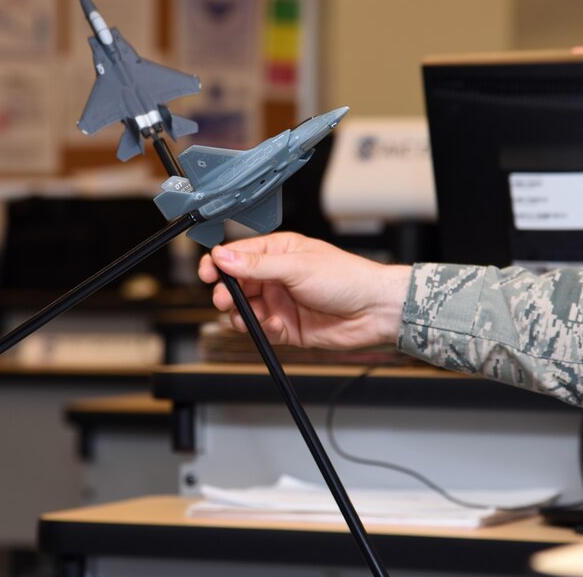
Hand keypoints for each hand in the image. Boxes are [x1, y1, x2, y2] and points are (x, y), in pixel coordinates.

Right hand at [199, 232, 410, 349]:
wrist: (374, 311)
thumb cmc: (348, 279)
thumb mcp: (297, 266)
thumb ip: (257, 265)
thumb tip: (224, 257)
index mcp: (278, 252)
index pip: (238, 255)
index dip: (219, 264)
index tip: (208, 273)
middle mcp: (276, 277)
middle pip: (236, 285)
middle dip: (227, 293)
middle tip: (225, 299)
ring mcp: (280, 302)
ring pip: (244, 310)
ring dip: (241, 314)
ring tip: (249, 317)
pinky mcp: (286, 327)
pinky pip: (261, 330)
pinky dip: (262, 329)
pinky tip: (274, 326)